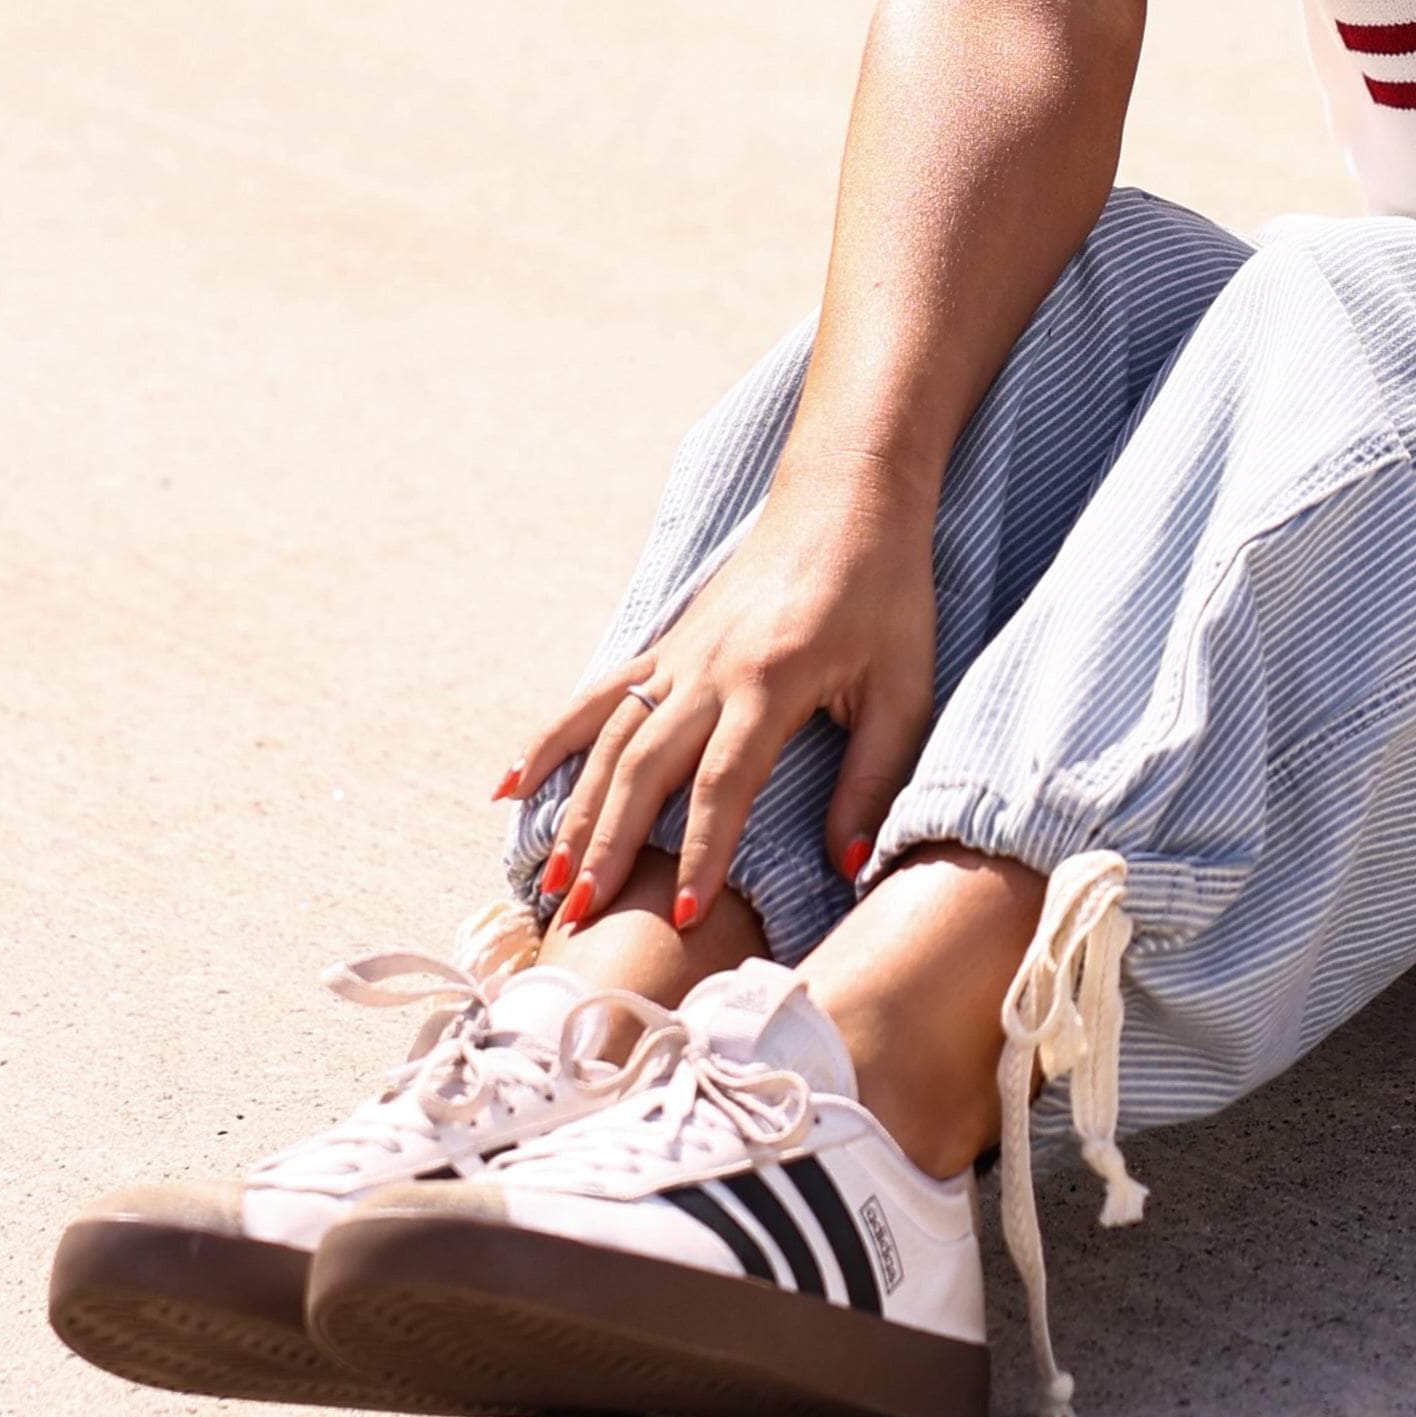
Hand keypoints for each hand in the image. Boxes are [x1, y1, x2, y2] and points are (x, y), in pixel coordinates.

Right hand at [502, 439, 942, 933]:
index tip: (685, 915)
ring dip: (576, 810)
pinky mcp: (666, 645)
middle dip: (611, 845)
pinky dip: (550, 740)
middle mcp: (710, 669)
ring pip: (609, 738)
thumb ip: (874, 775)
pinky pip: (596, 697)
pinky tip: (509, 785)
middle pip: (644, 766)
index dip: (703, 851)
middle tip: (582, 916)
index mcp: (770, 680)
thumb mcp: (905, 685)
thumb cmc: (886, 595)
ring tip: (549, 879)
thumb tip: (850, 863)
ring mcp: (678, 655)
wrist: (846, 500)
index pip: (724, 781)